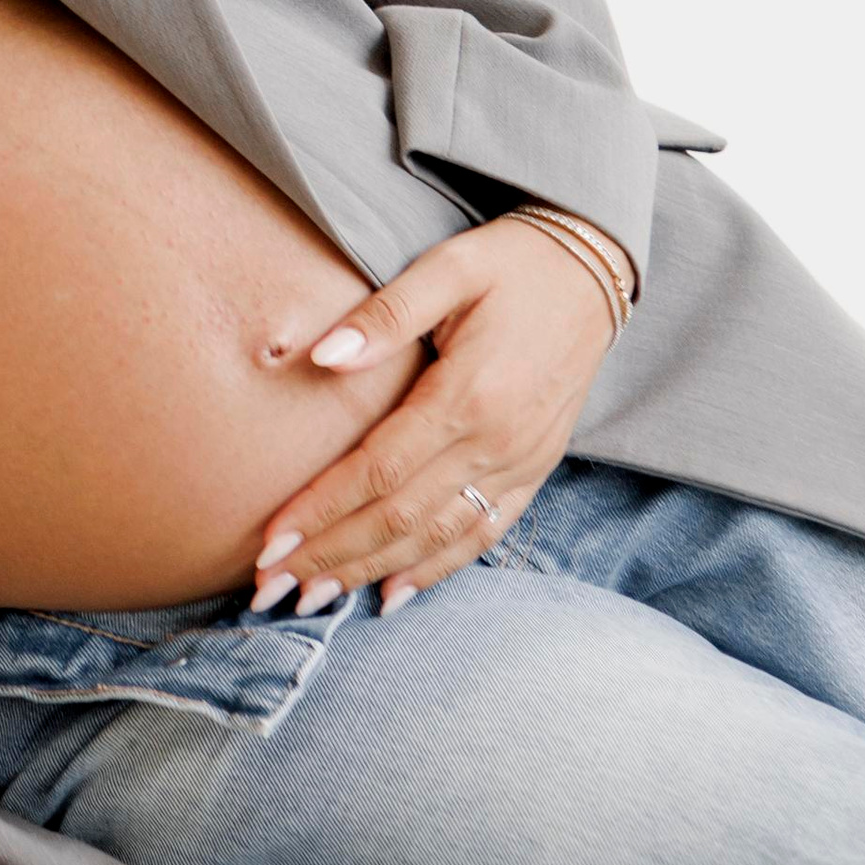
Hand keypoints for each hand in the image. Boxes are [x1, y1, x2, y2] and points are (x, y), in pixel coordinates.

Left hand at [246, 214, 624, 618]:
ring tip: (314, 601)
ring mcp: (520, 464)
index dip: (320, 510)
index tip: (269, 543)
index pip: (377, 470)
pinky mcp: (535, 471)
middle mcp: (495, 443)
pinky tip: (393, 594)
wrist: (594, 272)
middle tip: (270, 588)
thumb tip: (321, 356)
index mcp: (466, 395)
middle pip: (399, 518)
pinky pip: (482, 534)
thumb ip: (385, 315)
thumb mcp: (448, 267)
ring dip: (371, 572)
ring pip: (436, 537)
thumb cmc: (512, 263)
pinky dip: (435, 569)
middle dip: (331, 556)